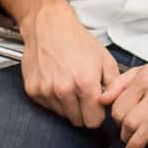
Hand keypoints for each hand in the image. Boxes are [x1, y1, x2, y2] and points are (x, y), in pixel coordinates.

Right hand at [20, 2, 117, 127]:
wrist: (48, 26)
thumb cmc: (76, 40)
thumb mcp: (104, 58)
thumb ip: (114, 84)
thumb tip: (114, 103)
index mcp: (85, 83)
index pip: (93, 121)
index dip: (97, 114)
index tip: (96, 106)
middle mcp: (64, 90)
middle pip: (78, 121)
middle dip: (83, 111)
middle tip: (83, 93)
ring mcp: (46, 91)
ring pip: (63, 115)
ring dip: (68, 105)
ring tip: (69, 83)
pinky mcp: (33, 90)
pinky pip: (48, 107)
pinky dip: (53, 99)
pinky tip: (56, 81)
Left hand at [99, 59, 147, 147]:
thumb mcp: (143, 71)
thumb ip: (120, 84)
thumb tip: (101, 99)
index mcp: (146, 78)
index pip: (121, 106)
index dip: (117, 120)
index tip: (120, 127)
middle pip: (134, 118)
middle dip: (126, 135)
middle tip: (126, 142)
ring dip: (138, 142)